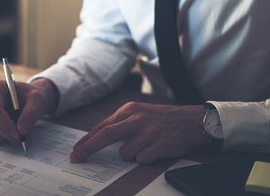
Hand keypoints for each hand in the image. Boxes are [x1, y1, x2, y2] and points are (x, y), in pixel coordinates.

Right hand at [0, 77, 58, 142]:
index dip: (5, 124)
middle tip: (22, 139)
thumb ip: (31, 113)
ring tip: (17, 133)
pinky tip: (9, 133)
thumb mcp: (37, 100)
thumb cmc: (32, 96)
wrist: (30, 100)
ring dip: (2, 136)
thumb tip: (21, 130)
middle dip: (7, 133)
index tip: (18, 134)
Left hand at [70, 102, 206, 163]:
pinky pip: (142, 159)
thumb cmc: (163, 119)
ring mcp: (149, 132)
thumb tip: (96, 138)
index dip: (87, 140)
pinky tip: (155, 150)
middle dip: (88, 148)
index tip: (76, 150)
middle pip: (106, 136)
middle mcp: (137, 119)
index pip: (102, 127)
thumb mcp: (139, 114)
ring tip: (146, 146)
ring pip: (125, 153)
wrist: (193, 120)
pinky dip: (145, 159)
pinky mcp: (161, 144)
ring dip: (131, 154)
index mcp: (130, 110)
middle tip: (76, 158)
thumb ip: (120, 124)